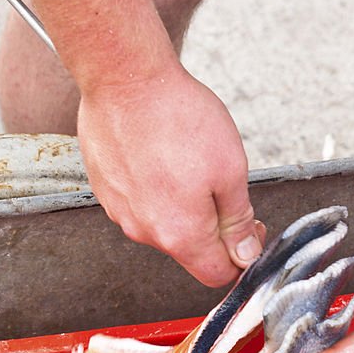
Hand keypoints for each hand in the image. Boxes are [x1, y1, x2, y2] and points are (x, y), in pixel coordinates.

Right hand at [76, 67, 263, 286]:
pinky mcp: (105, 189)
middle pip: (189, 250)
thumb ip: (237, 221)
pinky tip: (162, 153)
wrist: (124, 78)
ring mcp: (120, 211)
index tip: (248, 226)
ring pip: (163, 224)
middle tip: (222, 183)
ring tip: (187, 159)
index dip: (240, 256)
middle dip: (212, 227)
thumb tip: (244, 254)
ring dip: (182, 205)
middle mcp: (144, 232)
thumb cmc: (178, 117)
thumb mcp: (230, 170)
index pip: (216, 274)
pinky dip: (155, 187)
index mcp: (180, 235)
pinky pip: (139, 202)